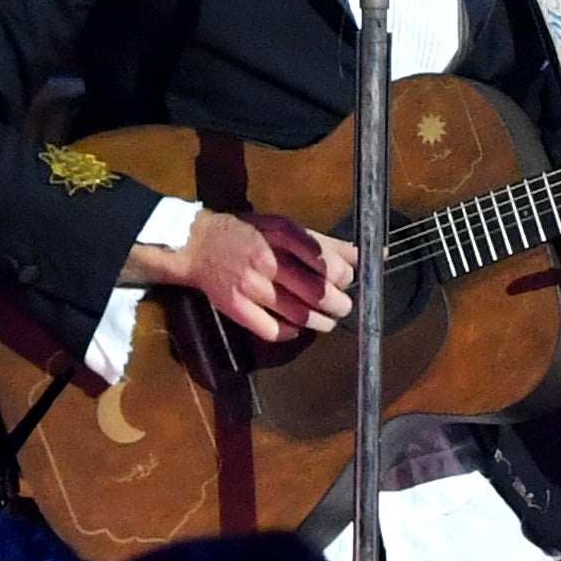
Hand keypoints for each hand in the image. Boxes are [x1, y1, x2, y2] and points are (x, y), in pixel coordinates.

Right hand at [171, 210, 354, 342]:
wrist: (198, 244)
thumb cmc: (248, 233)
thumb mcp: (284, 227)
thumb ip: (323, 243)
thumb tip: (362, 256)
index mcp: (283, 235)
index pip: (328, 264)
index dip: (345, 277)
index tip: (346, 281)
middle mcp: (268, 260)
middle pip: (318, 293)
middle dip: (339, 305)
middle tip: (342, 306)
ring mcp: (250, 286)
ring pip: (300, 316)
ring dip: (321, 323)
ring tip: (325, 320)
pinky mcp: (236, 308)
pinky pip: (272, 331)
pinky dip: (290, 333)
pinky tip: (296, 328)